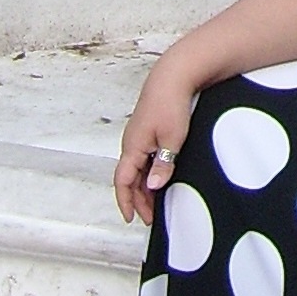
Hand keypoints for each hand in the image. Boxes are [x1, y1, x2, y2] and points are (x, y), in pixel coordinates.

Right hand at [113, 62, 196, 224]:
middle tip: (151, 216)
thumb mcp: (172, 140)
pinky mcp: (147, 131)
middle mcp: (131, 143)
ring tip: (156, 201)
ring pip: (137, 169)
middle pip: (129, 179)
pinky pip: (143, 158)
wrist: (173, 77)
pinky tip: (160, 177)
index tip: (131, 218)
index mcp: (132, 147)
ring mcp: (139, 137)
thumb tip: (153, 186)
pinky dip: (149, 172)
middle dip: (137, 199)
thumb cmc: (171, 104)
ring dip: (144, 187)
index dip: (126, 202)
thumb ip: (163, 165)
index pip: (123, 182)